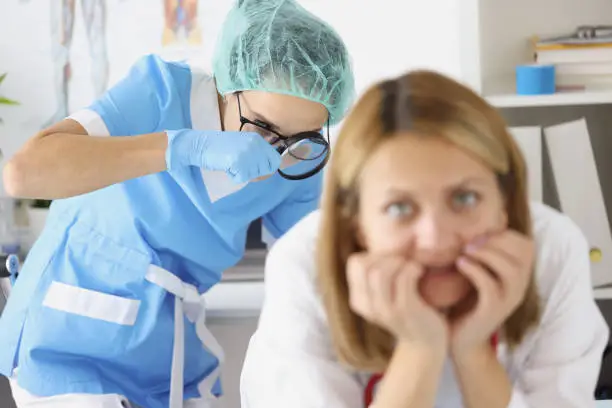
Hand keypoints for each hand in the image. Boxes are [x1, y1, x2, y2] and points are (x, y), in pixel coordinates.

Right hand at [165, 129, 280, 182]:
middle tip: (239, 166)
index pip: (275, 160)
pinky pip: (242, 178)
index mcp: (257, 140)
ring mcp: (247, 153)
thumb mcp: (243, 144)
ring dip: (243, 174)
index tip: (255, 168)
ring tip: (231, 163)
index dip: (267, 168)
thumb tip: (270, 166)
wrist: (199, 144)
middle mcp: (255, 145)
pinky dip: (233, 177)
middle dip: (254, 172)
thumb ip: (256, 153)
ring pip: (254, 175)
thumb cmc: (219, 147)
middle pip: (266, 170)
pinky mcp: (238, 162)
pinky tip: (225, 167)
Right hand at [346, 253, 448, 352]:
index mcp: (358, 301)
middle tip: (403, 263)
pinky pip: (403, 278)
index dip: (373, 255)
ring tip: (411, 267)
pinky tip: (420, 271)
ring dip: (399, 262)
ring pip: (380, 272)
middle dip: (387, 257)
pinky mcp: (404, 310)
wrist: (426, 344)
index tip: (390, 261)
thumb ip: (376, 277)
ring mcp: (384, 310)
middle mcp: (367, 307)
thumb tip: (377, 244)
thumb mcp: (385, 296)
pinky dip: (413, 268)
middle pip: (365, 266)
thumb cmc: (408, 312)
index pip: (354, 263)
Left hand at [449, 230, 533, 356]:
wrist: (460, 337)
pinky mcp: (493, 311)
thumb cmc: (465, 299)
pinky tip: (460, 264)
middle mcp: (519, 286)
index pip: (526, 244)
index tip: (479, 233)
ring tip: (464, 251)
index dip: (504, 233)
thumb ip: (481, 251)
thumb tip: (472, 222)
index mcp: (518, 274)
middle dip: (496, 240)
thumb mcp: (476, 270)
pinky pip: (490, 286)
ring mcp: (508, 299)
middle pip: (523, 252)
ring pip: (510, 269)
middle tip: (470, 241)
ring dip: (487, 254)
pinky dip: (475, 271)